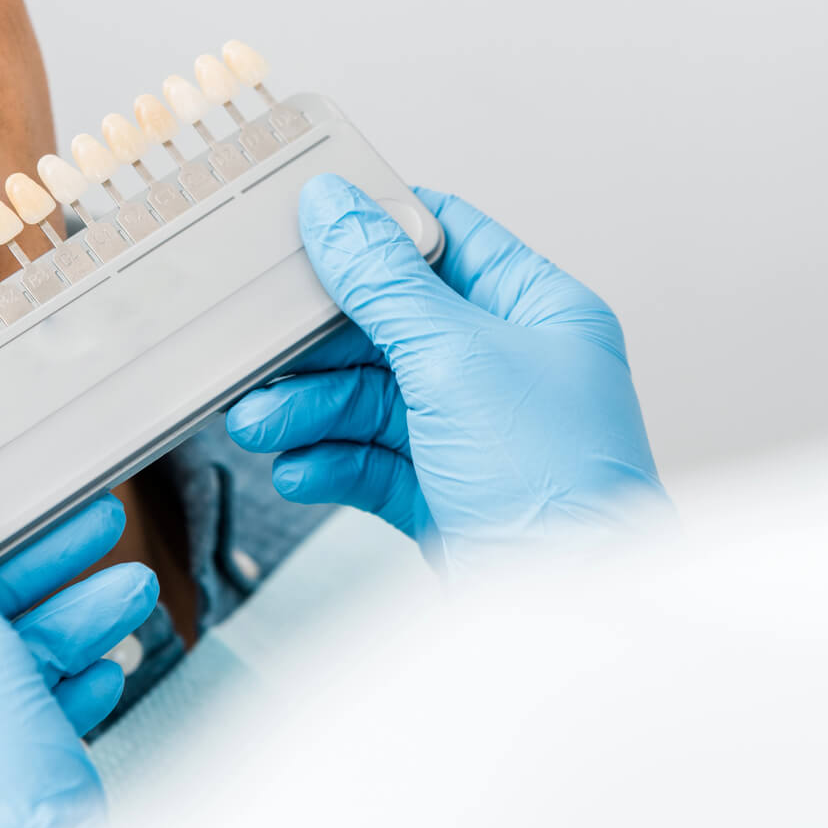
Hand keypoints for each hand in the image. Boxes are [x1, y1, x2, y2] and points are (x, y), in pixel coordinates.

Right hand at [226, 175, 669, 574]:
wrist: (569, 622)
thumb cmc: (557, 489)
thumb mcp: (456, 359)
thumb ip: (384, 282)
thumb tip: (334, 205)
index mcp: (538, 312)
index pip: (444, 238)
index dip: (372, 230)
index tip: (301, 227)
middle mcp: (509, 368)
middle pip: (388, 324)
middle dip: (318, 345)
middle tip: (258, 350)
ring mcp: (474, 434)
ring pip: (369, 396)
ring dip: (309, 408)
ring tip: (262, 423)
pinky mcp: (443, 493)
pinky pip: (369, 459)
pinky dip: (329, 461)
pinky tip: (299, 468)